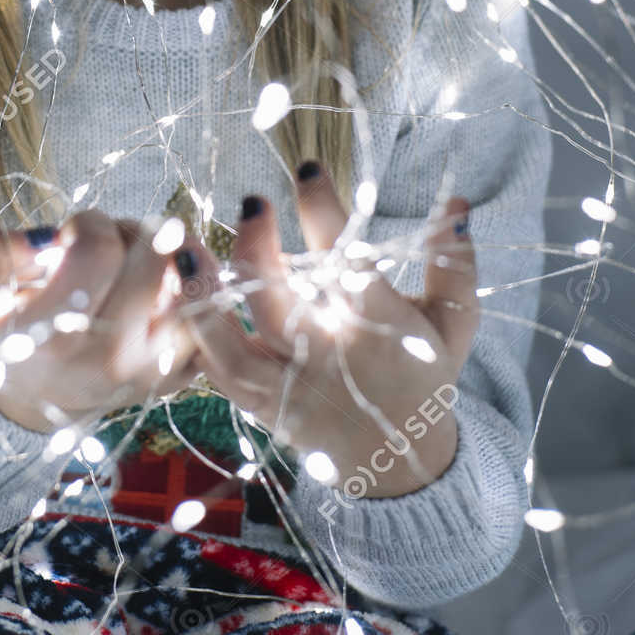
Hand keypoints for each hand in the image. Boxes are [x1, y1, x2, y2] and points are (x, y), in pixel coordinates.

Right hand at [0, 210, 203, 435]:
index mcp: (56, 339)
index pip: (96, 250)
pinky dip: (196, 282)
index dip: (85, 223)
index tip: (70, 234)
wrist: (36, 395)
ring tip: (142, 254)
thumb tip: (45, 239)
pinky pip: (213, 310)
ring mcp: (155, 369)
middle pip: (154, 258)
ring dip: (174, 251)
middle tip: (110, 240)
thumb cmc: (7, 333)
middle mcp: (112, 358)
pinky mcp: (184, 373)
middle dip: (131, 230)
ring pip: (196, 283)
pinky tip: (166, 278)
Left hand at [176, 169, 479, 496]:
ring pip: (235, 351)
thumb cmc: (424, 378)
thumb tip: (456, 201)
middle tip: (252, 205)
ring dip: (204, 298)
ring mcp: (290, 389)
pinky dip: (193, 334)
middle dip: (258, 255)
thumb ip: (453, 262)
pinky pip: (217, 374)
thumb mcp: (453, 324)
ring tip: (185, 247)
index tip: (307, 169)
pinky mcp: (260, 406)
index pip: (350, 268)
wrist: (400, 466)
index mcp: (382, 334)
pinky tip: (177, 290)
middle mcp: (330, 363)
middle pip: (281, 311)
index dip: (326, 214)